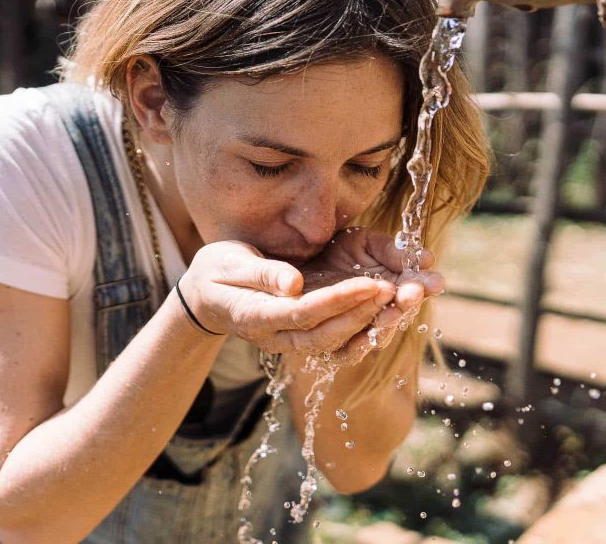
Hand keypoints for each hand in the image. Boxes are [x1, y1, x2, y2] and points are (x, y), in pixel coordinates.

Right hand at [176, 241, 397, 354]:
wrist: (205, 295)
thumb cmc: (214, 271)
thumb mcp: (228, 262)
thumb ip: (261, 273)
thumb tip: (293, 282)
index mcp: (254, 316)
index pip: (303, 313)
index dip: (339, 301)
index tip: (371, 284)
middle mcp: (274, 337)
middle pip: (325, 335)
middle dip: (363, 314)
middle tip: (397, 291)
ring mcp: (287, 341)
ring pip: (334, 343)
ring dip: (370, 325)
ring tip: (400, 301)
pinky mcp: (299, 336)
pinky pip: (335, 342)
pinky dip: (363, 329)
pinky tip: (387, 313)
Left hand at [298, 227, 444, 362]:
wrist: (294, 259)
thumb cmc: (334, 251)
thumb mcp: (363, 243)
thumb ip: (390, 251)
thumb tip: (429, 258)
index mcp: (391, 290)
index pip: (412, 292)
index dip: (424, 287)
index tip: (435, 282)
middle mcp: (376, 314)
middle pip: (396, 317)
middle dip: (405, 305)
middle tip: (412, 293)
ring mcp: (353, 330)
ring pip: (374, 336)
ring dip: (383, 320)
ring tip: (389, 302)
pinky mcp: (327, 343)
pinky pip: (344, 354)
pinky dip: (356, 345)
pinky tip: (366, 333)